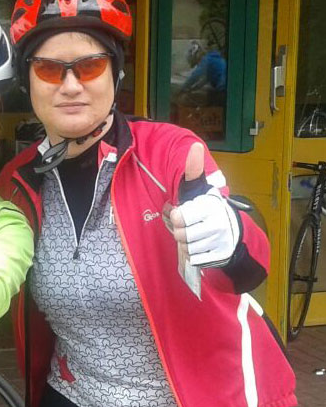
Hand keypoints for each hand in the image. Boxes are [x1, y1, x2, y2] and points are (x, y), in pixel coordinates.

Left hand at [169, 143, 239, 266]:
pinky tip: (201, 247)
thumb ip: (193, 171)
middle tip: (189, 226)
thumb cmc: (207, 208)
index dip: (176, 217)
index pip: (178, 218)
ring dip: (186, 244)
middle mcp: (218, 223)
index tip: (182, 213)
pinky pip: (194, 260)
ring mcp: (220, 241)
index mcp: (210, 205)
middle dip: (180, 232)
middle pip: (180, 235)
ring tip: (196, 236)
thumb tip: (194, 146)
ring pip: (186, 249)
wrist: (231, 231)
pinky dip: (193, 255)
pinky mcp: (219, 257)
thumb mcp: (200, 189)